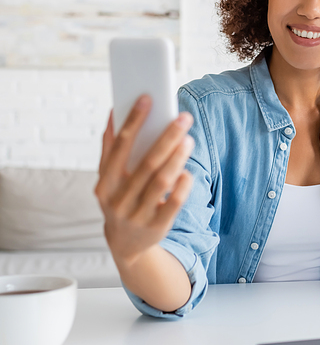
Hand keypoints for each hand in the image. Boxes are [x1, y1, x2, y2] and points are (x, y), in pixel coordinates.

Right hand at [94, 96, 193, 265]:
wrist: (125, 245)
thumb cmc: (120, 200)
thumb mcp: (109, 179)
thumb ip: (110, 149)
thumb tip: (114, 113)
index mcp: (105, 183)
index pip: (119, 146)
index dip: (133, 121)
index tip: (147, 98)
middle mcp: (118, 200)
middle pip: (146, 163)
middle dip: (166, 138)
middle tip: (183, 117)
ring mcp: (137, 215)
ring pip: (161, 182)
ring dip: (176, 158)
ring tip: (189, 139)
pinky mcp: (156, 227)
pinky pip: (173, 203)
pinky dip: (181, 185)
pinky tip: (187, 171)